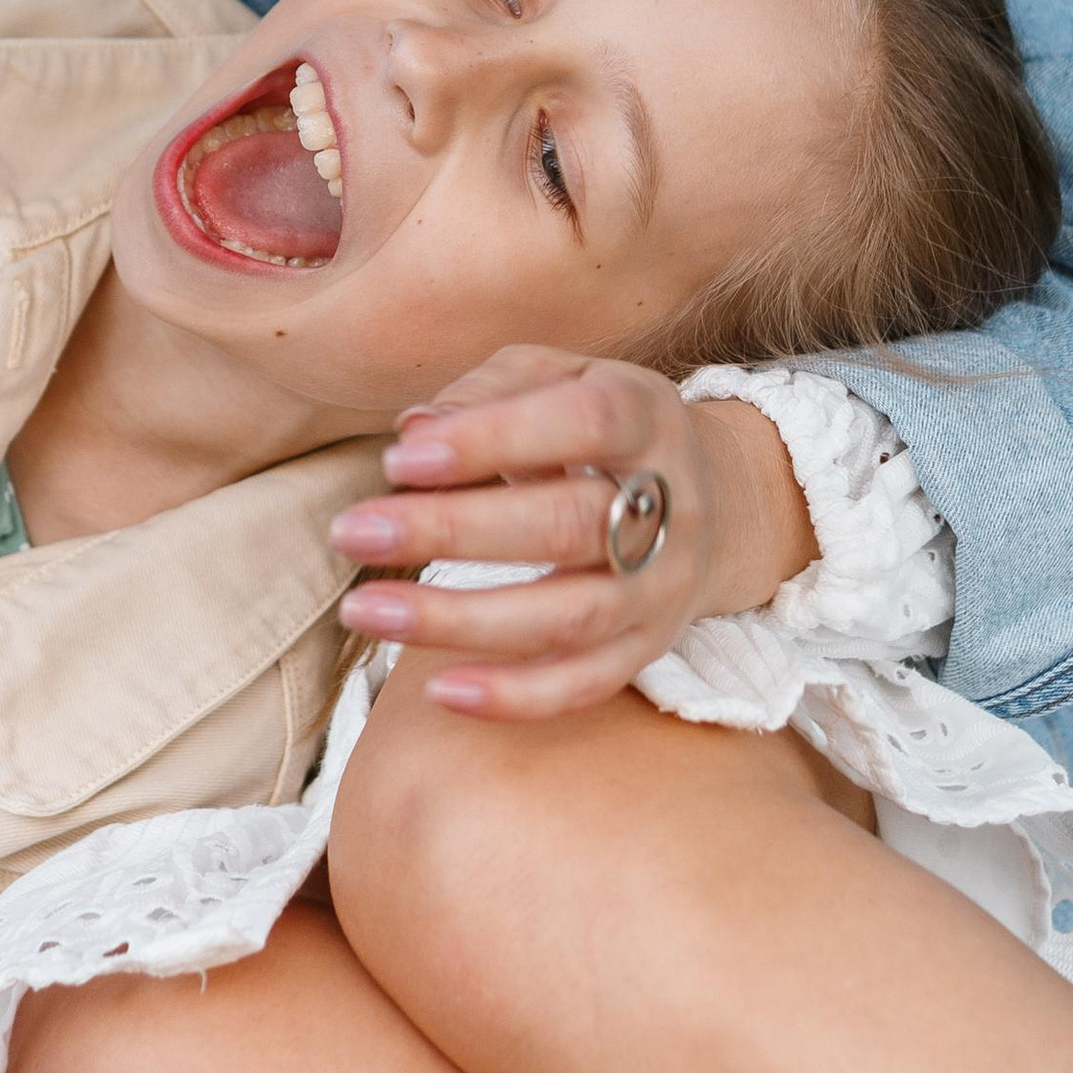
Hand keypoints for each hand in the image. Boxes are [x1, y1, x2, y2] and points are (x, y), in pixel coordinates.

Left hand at [327, 347, 814, 719]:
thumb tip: (416, 428)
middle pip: (567, 525)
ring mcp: (661, 587)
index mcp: (647, 417)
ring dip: (459, 620)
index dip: (494, 438)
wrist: (720, 502)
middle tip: (352, 532)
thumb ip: (491, 389)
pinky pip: (584, 685)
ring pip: (568, 616)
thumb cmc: (602, 428)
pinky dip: (514, 696)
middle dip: (451, 532)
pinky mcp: (648, 649)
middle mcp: (669, 505)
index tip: (400, 457)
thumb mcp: (562, 377)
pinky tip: (439, 690)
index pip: (582, 423)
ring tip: (364, 611)